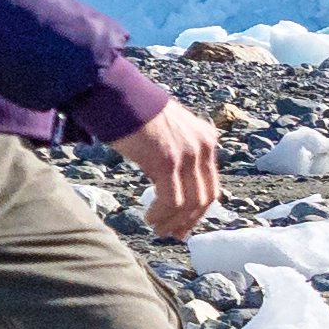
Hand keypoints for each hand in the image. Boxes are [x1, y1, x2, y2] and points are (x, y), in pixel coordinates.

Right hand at [127, 103, 224, 246]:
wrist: (117, 93)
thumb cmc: (133, 114)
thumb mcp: (167, 134)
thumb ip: (176, 156)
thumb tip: (170, 190)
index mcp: (206, 139)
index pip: (210, 184)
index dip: (198, 210)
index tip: (185, 225)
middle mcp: (202, 146)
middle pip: (205, 197)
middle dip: (189, 220)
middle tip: (173, 234)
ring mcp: (187, 153)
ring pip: (190, 202)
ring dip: (173, 221)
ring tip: (157, 228)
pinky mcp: (168, 160)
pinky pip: (172, 199)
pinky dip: (162, 213)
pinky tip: (150, 217)